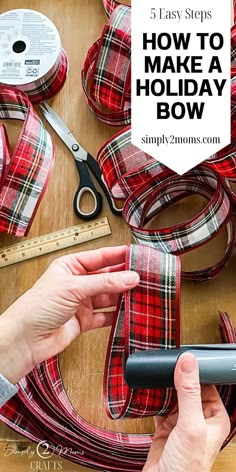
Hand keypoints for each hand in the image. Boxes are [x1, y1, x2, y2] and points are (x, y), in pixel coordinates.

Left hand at [0, 246, 138, 383]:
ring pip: (108, 296)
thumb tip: (129, 277)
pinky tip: (128, 312)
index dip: (119, 255)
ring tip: (141, 294)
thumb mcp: (73, 288)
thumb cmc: (37, 308)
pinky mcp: (84, 321)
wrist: (25, 339)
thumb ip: (104, 283)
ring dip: (123, 296)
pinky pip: (105, 316)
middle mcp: (77, 282)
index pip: (100, 257)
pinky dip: (117, 315)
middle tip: (145, 276)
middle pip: (107, 277)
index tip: (138, 255)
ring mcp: (81, 302)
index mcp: (70, 266)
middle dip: (124, 277)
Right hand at [143, 353, 229, 471]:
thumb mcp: (190, 425)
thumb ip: (189, 392)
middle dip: (177, 376)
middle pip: (188, 388)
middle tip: (167, 361)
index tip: (184, 355)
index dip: (196, 369)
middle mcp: (199, 419)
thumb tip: (188, 362)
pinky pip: (160, 406)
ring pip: (173, 395)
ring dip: (165, 386)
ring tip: (157, 373)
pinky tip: (149, 391)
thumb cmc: (186, 468)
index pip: (207, 384)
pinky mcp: (165, 428)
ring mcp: (181, 423)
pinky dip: (154, 399)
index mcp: (215, 417)